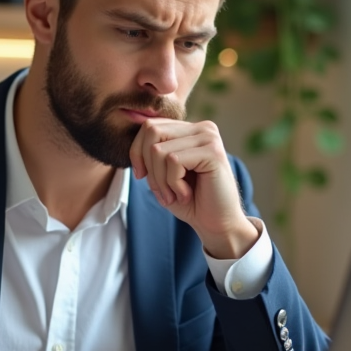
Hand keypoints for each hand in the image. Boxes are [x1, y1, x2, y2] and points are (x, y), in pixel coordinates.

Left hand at [128, 118, 258, 259]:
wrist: (216, 224)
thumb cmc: (190, 201)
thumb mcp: (162, 174)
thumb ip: (150, 154)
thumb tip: (134, 144)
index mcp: (190, 130)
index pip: (150, 126)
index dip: (137, 151)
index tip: (141, 175)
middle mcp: (202, 128)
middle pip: (151, 131)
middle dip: (148, 165)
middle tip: (161, 190)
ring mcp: (209, 138)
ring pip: (159, 150)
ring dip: (160, 180)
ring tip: (175, 195)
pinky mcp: (213, 152)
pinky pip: (174, 161)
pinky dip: (173, 184)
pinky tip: (186, 194)